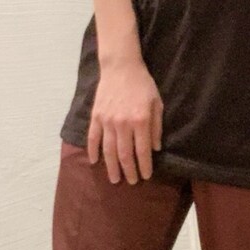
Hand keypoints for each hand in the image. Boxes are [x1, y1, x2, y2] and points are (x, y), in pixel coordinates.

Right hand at [87, 59, 163, 184]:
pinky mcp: (96, 117)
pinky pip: (93, 138)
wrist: (121, 67)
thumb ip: (156, 127)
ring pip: (108, 150)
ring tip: (114, 179)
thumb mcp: (157, 103)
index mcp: (140, 121)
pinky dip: (93, 151)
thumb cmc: (142, 85)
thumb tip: (156, 148)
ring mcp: (107, 121)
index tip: (146, 176)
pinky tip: (95, 162)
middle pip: (124, 154)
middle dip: (129, 171)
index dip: (144, 166)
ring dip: (111, 167)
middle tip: (130, 182)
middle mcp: (123, 124)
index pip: (142, 150)